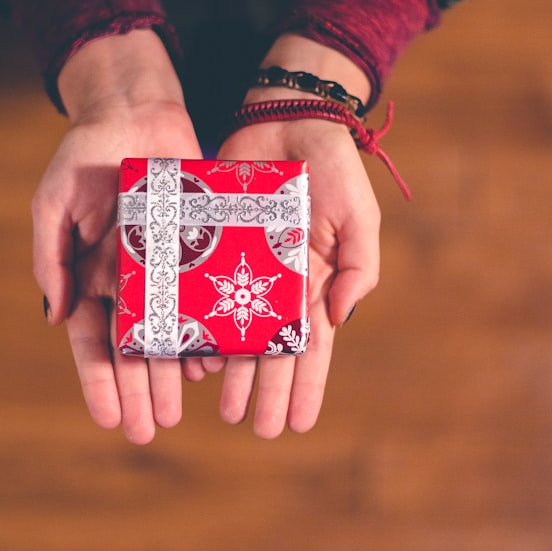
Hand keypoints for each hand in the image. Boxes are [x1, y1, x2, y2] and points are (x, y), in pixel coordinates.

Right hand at [33, 31, 201, 443]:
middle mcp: (133, 282)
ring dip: (174, 373)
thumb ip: (51, 257)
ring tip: (181, 409)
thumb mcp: (57, 203)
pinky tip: (216, 361)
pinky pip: (207, 298)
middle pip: (137, 350)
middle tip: (153, 431)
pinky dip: (210, 329)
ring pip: (173, 332)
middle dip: (141, 391)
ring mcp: (169, 270)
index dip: (101, 382)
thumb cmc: (88, 157)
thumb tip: (56, 316)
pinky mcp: (202, 251)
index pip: (96, 342)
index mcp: (93, 277)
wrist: (137, 115)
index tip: (110, 420)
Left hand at [181, 37, 380, 436]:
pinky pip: (203, 294)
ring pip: (236, 332)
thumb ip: (358, 267)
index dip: (308, 386)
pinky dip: (199, 327)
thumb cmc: (332, 170)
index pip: (314, 347)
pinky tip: (192, 359)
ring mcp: (245, 269)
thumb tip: (338, 319)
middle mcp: (280, 285)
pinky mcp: (213, 248)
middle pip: (273, 350)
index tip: (301, 424)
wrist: (287, 121)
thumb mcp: (359, 218)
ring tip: (223, 409)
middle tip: (257, 429)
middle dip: (268, 391)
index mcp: (316, 283)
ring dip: (233, 373)